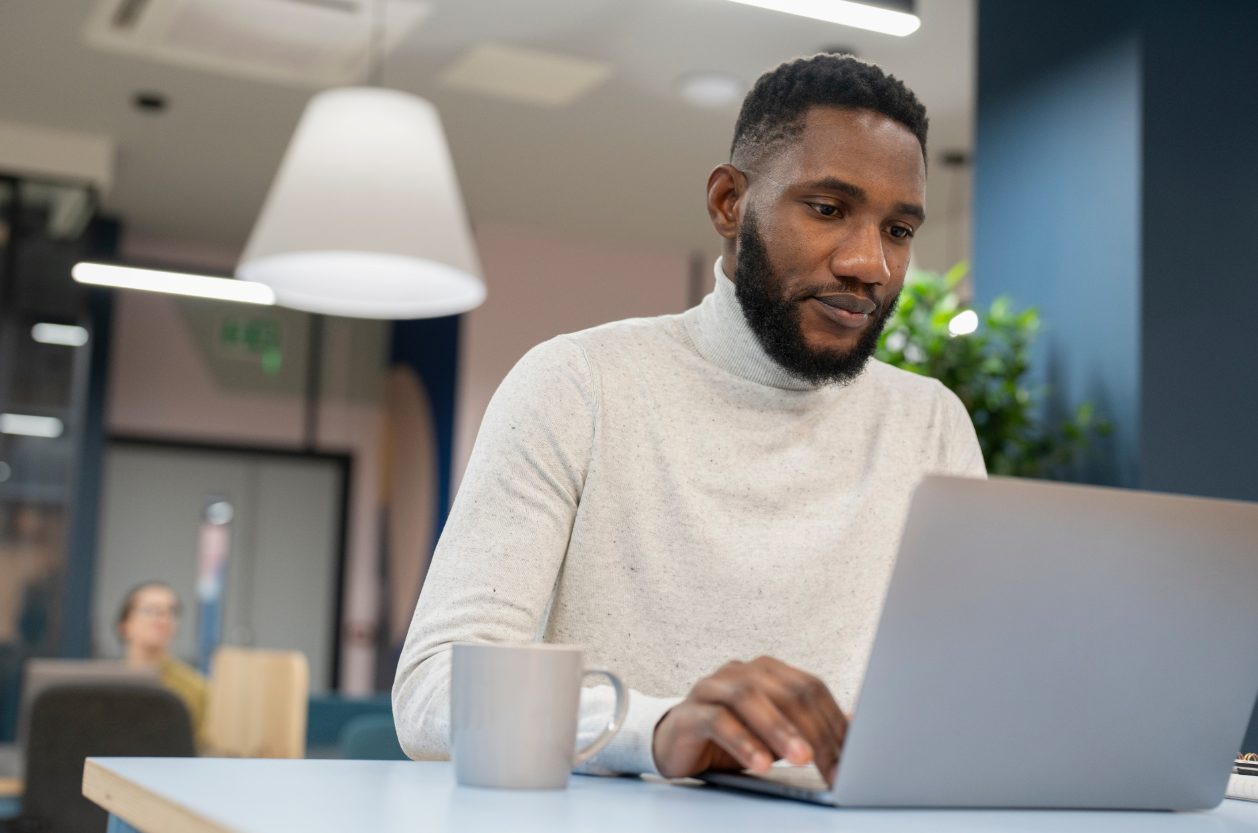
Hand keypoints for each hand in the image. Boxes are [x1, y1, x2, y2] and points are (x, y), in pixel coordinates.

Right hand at [652, 656, 847, 785]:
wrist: (679, 745)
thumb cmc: (733, 738)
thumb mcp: (778, 736)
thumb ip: (811, 728)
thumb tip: (858, 727)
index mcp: (767, 671)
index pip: (810, 688)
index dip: (833, 722)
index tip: (850, 758)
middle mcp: (740, 672)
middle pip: (785, 691)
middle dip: (812, 730)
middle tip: (830, 763)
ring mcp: (712, 687)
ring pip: (750, 698)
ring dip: (779, 730)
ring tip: (800, 759)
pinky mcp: (690, 711)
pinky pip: (717, 720)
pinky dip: (742, 742)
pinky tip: (759, 763)